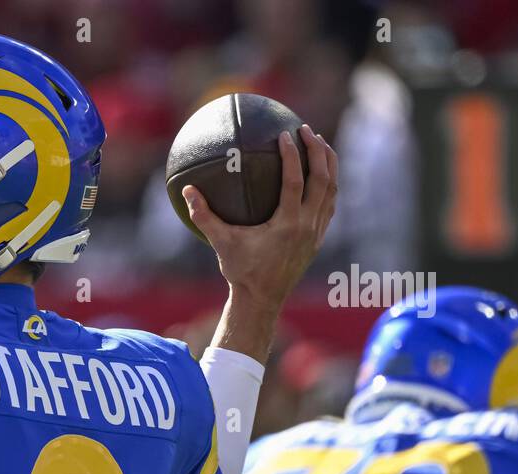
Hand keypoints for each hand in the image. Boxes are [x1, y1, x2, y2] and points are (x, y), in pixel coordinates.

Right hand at [188, 125, 337, 360]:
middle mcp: (307, 226)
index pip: (295, 181)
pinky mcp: (317, 237)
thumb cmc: (240, 271)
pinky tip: (318, 173)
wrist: (262, 300)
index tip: (285, 134)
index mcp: (287, 224)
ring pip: (331, 190)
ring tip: (318, 143)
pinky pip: (328, 204)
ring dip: (328, 164)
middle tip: (305, 129)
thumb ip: (204, 216)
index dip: (293, 155)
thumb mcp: (221, 243)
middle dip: (317, 151)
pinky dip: (327, 184)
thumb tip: (186, 190)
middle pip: (322, 180)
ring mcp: (316, 232)